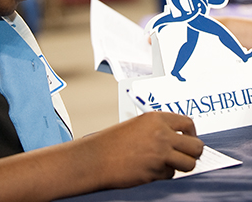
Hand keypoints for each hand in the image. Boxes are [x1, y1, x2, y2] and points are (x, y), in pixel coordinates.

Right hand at [86, 112, 203, 188]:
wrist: (97, 157)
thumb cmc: (113, 142)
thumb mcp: (137, 126)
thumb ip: (158, 129)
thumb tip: (178, 139)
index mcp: (155, 119)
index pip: (187, 123)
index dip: (191, 133)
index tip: (189, 138)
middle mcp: (161, 134)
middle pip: (196, 146)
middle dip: (194, 152)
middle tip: (187, 155)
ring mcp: (160, 153)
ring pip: (189, 163)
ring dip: (181, 165)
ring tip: (166, 163)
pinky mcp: (156, 171)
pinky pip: (171, 174)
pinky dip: (163, 173)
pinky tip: (149, 168)